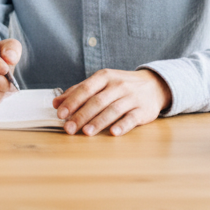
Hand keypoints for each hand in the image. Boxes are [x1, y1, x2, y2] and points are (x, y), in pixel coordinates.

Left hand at [52, 68, 171, 136]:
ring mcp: (131, 97)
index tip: (60, 114)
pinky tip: (113, 133)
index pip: (85, 89)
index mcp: (104, 77)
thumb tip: (56, 103)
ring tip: (86, 132)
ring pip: (112, 110)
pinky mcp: (143, 110)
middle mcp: (118, 85)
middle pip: (97, 101)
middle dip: (81, 115)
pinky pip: (131, 118)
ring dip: (98, 122)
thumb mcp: (101, 83)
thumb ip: (78, 91)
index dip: (72, 102)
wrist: (154, 85)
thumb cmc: (120, 85)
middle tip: (69, 128)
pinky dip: (122, 126)